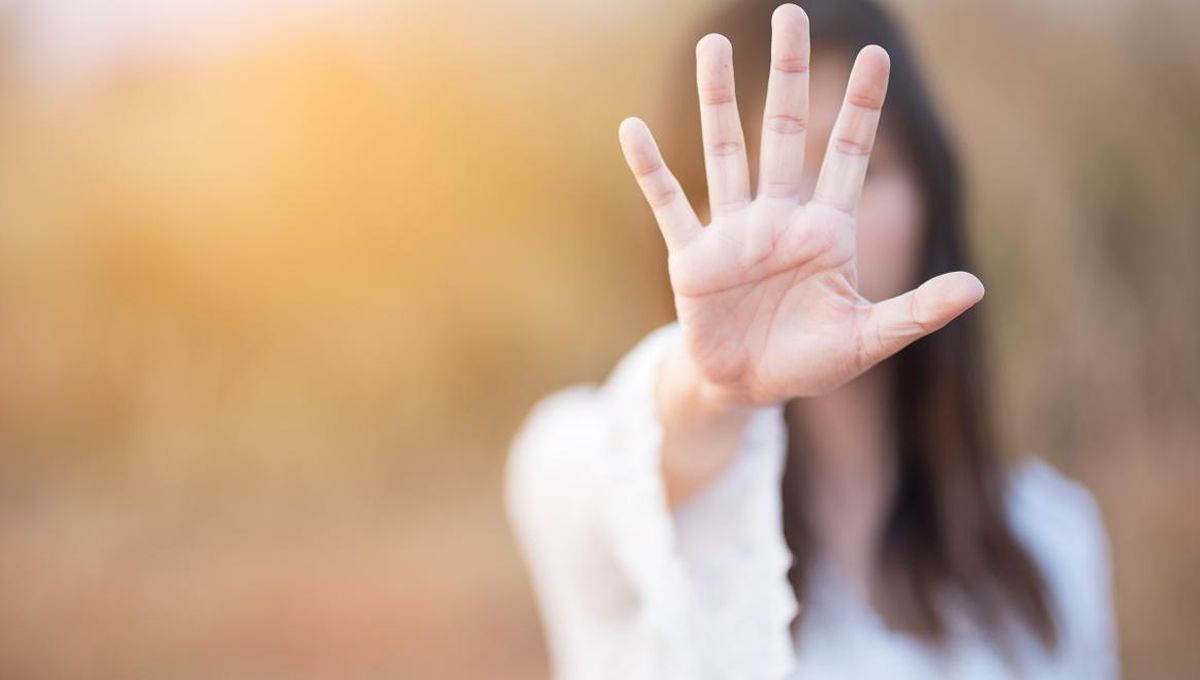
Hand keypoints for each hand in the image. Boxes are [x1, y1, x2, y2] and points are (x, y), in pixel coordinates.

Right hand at [619, 4, 983, 407]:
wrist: (748, 387)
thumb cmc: (810, 360)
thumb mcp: (867, 339)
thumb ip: (915, 312)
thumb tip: (976, 287)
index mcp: (826, 231)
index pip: (847, 155)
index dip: (860, 107)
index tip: (874, 56)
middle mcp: (778, 219)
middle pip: (784, 132)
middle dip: (789, 75)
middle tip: (790, 14)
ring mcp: (733, 234)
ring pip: (725, 153)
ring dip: (718, 101)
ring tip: (712, 45)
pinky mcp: (693, 258)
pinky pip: (670, 205)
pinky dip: (650, 170)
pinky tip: (631, 129)